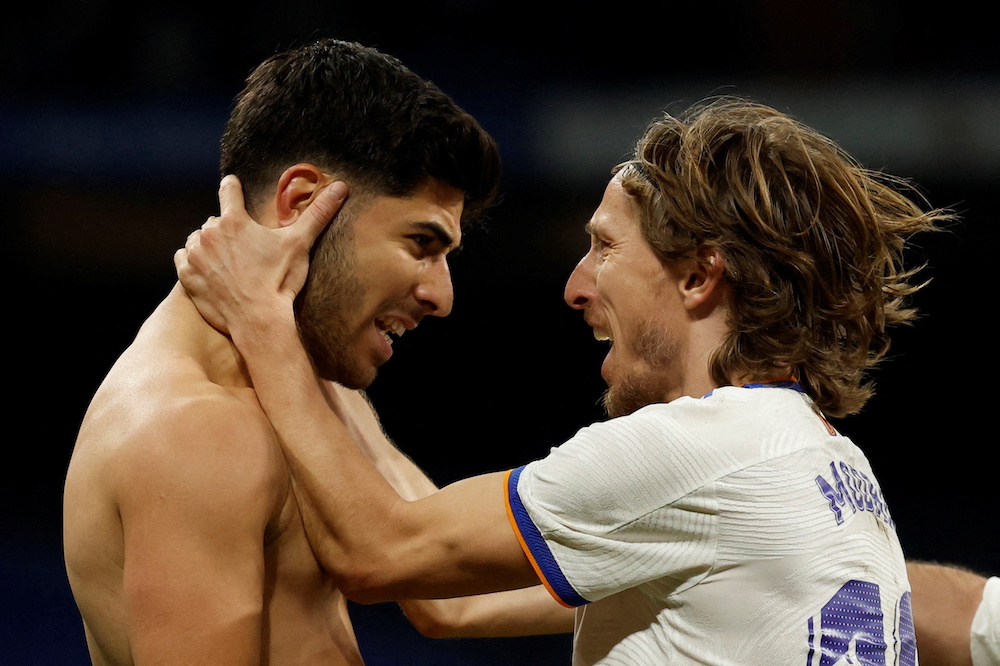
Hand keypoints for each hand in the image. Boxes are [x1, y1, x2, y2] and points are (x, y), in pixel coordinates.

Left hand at [174, 175, 348, 334]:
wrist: (258, 321)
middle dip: (228, 231)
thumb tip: (342, 187)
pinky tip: (212, 272)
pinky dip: (195, 262)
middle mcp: (209, 233)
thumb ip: (319, 213)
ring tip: (229, 262)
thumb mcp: (300, 244)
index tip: (234, 187)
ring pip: (199, 239)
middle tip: (244, 248)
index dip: (234, 188)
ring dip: (210, 246)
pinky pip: (184, 258)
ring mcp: (195, 255)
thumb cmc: (279, 281)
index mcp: (234, 221)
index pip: (229, 190)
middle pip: (215, 221)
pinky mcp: (186, 276)